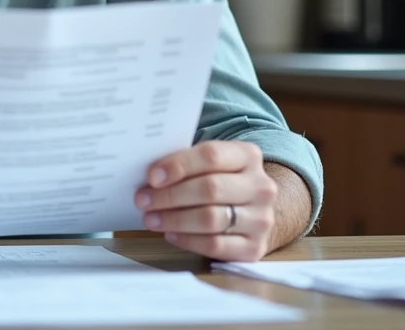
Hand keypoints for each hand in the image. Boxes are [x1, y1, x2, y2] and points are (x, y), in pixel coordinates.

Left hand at [134, 140, 276, 261]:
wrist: (254, 212)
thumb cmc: (221, 181)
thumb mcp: (211, 164)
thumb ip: (187, 163)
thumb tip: (151, 175)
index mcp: (248, 156)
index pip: (211, 155)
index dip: (178, 166)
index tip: (152, 176)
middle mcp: (261, 187)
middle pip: (210, 188)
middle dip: (170, 195)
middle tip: (143, 200)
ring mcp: (261, 219)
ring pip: (211, 219)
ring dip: (174, 219)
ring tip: (151, 219)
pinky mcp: (255, 248)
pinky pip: (215, 245)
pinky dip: (188, 240)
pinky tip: (170, 234)